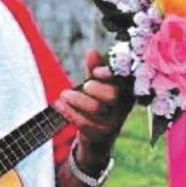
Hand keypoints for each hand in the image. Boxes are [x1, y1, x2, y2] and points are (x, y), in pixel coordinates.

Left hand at [54, 49, 133, 170]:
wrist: (99, 134)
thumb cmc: (99, 102)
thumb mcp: (98, 84)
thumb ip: (94, 68)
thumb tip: (91, 51)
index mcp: (126, 89)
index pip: (123, 80)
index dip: (109, 75)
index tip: (95, 72)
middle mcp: (124, 106)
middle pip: (112, 95)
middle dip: (94, 88)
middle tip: (83, 85)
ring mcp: (114, 122)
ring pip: (96, 109)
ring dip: (76, 100)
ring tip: (64, 95)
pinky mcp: (101, 134)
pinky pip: (84, 123)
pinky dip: (69, 112)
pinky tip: (58, 104)